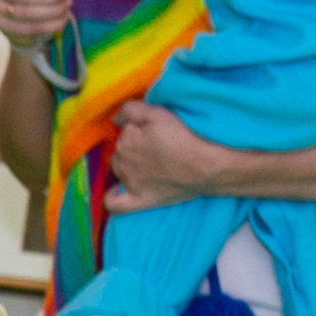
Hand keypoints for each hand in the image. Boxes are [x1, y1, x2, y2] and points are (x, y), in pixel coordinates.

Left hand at [106, 100, 230, 211]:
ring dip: (126, 166)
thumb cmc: (182, 138)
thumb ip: (130, 111)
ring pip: (117, 170)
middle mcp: (121, 160)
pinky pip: (114, 203)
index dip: (137, 130)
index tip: (153, 133)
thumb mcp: (157, 114)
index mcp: (124, 140)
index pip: (123, 131)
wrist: (203, 167)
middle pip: (120, 151)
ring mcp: (127, 181)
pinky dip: (113, 197)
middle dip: (132, 148)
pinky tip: (117, 192)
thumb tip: (114, 119)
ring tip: (149, 165)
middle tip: (155, 149)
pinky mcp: (137, 200)